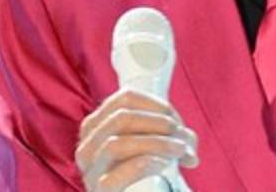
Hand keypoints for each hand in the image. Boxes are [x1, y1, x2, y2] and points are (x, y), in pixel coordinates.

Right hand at [76, 89, 198, 190]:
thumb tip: (187, 139)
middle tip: (183, 137)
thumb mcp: (159, 146)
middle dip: (160, 124)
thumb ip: (174, 135)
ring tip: (180, 151)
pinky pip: (112, 178)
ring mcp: (90, 172)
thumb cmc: (149, 174)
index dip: (156, 104)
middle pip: (121, 118)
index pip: (125, 98)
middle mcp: (87, 146)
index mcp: (97, 127)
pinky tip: (162, 165)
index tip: (175, 119)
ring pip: (115, 144)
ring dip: (156, 143)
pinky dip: (142, 165)